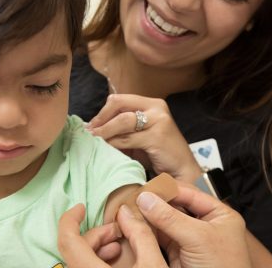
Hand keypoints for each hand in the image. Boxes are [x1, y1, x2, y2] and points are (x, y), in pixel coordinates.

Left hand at [58, 204, 167, 267]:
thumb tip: (128, 212)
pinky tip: (117, 260)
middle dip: (98, 234)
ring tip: (120, 246)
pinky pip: (86, 267)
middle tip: (119, 230)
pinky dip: (98, 260)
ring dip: (99, 248)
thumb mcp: (153, 263)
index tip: (81, 207)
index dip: (70, 219)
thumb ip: (140, 234)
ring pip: (80, 259)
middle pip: (76, 249)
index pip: (67, 240)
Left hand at [87, 94, 201, 181]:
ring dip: (104, 132)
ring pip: (122, 121)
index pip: (120, 100)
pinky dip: (114, 143)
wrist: (182, 171)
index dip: (103, 112)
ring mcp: (159, 120)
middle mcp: (157, 107)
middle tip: (89, 133)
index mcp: (152, 104)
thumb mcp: (139, 137)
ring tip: (94, 141)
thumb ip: (123, 129)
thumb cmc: (159, 154)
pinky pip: (127, 138)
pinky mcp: (157, 136)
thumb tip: (94, 128)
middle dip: (101, 120)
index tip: (91, 125)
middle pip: (119, 105)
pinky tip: (106, 149)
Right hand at [137, 183, 252, 267]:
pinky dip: (147, 233)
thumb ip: (170, 217)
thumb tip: (146, 199)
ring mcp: (192, 241)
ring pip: (166, 223)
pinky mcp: (179, 255)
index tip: (146, 188)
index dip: (168, 189)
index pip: (191, 194)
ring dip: (149, 217)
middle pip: (176, 207)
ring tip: (131, 209)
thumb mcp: (198, 238)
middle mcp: (206, 225)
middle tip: (135, 197)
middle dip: (156, 203)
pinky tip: (135, 225)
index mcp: (220, 215)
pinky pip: (160, 238)